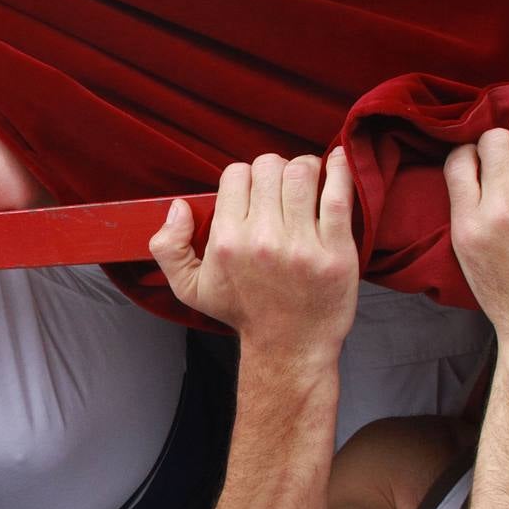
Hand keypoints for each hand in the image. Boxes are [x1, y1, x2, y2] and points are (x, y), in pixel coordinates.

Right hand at [151, 148, 357, 352]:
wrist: (288, 347)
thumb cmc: (242, 312)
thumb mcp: (188, 288)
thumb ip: (168, 247)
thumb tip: (178, 206)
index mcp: (227, 242)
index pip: (236, 174)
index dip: (245, 178)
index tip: (254, 193)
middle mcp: (262, 239)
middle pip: (269, 167)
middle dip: (274, 170)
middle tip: (280, 189)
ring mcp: (302, 244)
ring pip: (302, 172)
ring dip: (304, 169)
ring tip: (305, 184)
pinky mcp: (336, 250)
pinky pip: (339, 194)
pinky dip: (340, 170)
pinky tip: (338, 161)